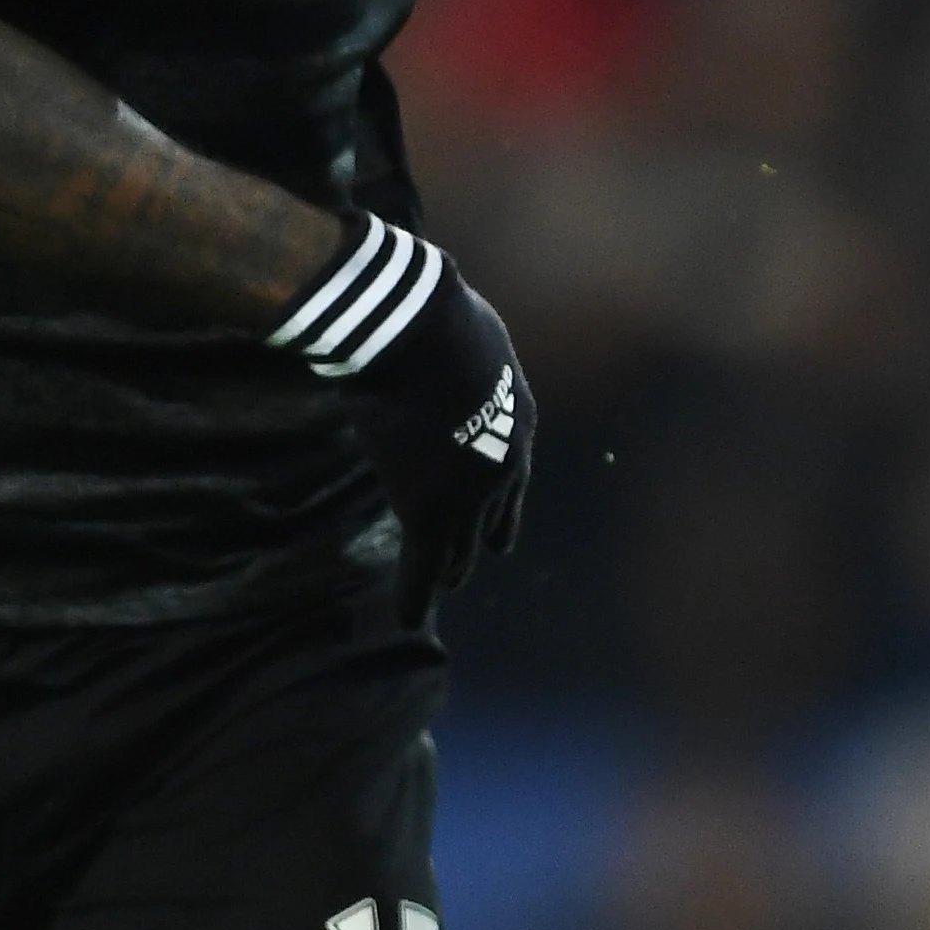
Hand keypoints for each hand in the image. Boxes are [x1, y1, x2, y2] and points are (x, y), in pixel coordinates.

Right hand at [276, 215, 535, 623]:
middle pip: (494, 512)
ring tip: (443, 588)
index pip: (514, 470)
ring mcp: (473, 491)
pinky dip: (415, 594)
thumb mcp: (461, 327)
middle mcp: (507, 460)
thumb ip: (452, 344)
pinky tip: (408, 618)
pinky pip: (424, 567)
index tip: (500, 524)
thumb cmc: (434, 317)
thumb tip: (423, 311)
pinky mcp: (434, 513)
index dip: (504, 499)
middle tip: (474, 564)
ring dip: (450, 568)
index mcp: (520, 415)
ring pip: (460, 545)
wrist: (422, 334)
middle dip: (482, 538)